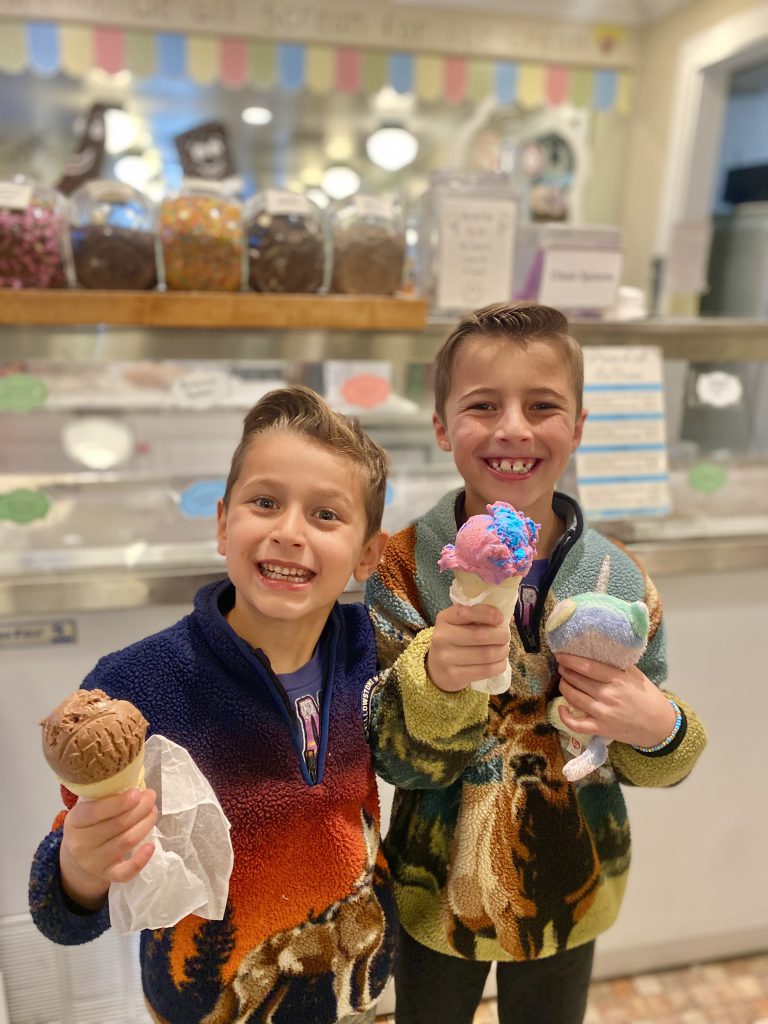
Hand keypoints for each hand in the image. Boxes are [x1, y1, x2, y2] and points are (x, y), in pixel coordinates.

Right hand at [60, 788, 157, 909]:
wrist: (78, 856)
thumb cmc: (89, 823)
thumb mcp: (88, 807)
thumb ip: (105, 796)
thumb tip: (137, 785)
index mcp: (74, 821)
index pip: (95, 812)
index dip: (118, 803)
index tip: (137, 792)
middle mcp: (81, 844)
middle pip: (117, 825)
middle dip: (140, 808)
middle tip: (150, 796)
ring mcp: (94, 862)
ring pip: (126, 842)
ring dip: (145, 824)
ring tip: (153, 811)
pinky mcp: (107, 875)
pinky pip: (125, 872)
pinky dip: (140, 860)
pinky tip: (151, 846)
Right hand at [427, 603, 509, 692]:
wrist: (437, 668)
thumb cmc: (456, 640)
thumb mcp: (459, 623)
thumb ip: (478, 616)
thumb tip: (506, 618)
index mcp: (445, 619)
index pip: (466, 612)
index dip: (488, 614)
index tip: (500, 619)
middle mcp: (442, 637)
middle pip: (480, 635)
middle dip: (501, 635)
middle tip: (506, 637)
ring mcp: (445, 658)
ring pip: (486, 654)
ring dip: (502, 651)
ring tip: (504, 650)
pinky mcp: (453, 675)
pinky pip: (486, 670)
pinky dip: (499, 665)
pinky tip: (500, 662)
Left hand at [555, 653, 677, 748]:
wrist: (660, 726)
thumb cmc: (648, 697)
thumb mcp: (636, 676)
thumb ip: (618, 664)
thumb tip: (598, 652)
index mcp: (618, 679)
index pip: (587, 666)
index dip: (570, 660)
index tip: (560, 655)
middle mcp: (608, 695)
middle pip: (577, 680)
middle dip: (565, 672)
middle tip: (562, 667)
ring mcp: (603, 713)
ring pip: (573, 697)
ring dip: (564, 687)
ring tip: (564, 681)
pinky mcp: (600, 729)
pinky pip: (576, 724)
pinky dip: (564, 716)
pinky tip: (561, 707)